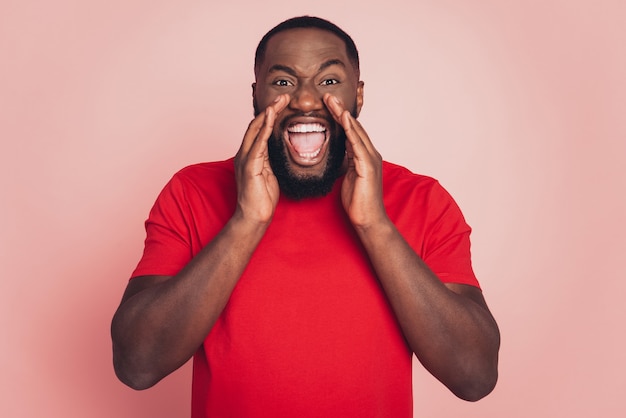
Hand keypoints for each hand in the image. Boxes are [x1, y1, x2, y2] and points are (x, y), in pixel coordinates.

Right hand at [234, 94, 288, 223]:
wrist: (254, 217)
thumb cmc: (263, 198)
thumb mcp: (270, 173)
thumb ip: (271, 160)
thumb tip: (281, 150)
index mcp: (250, 155)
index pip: (259, 129)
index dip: (270, 115)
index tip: (283, 104)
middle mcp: (244, 153)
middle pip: (256, 124)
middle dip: (270, 109)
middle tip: (283, 96)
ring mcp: (245, 159)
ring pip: (256, 129)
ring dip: (268, 113)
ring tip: (280, 101)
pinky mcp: (249, 166)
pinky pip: (258, 142)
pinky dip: (265, 128)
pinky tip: (272, 116)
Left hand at [323, 93, 386, 228]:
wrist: (368, 220)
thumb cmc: (358, 202)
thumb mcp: (347, 177)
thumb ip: (345, 163)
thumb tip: (337, 155)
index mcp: (364, 156)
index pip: (351, 132)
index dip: (340, 117)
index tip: (328, 105)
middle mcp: (370, 154)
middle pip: (353, 127)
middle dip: (340, 110)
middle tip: (328, 96)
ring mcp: (370, 159)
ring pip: (355, 131)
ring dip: (343, 114)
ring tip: (331, 101)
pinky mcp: (368, 166)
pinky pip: (357, 143)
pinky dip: (350, 130)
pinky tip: (343, 118)